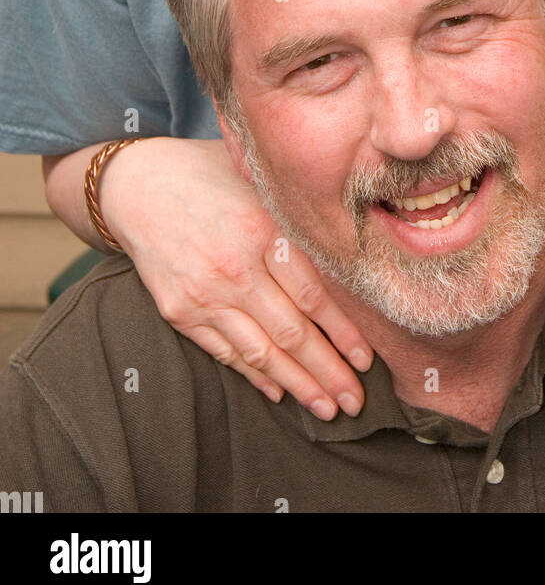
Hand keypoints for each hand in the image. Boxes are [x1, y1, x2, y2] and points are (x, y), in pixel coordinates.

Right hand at [100, 137, 373, 416]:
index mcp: (262, 230)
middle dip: (328, 372)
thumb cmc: (210, 177)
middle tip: (355, 400)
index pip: (313, 296)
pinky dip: (254, 375)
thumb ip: (297, 217)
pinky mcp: (180, 311)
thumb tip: (349, 254)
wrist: (138, 186)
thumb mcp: (258, 183)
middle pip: (292, 333)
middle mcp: (235, 268)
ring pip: (260, 352)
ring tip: (325, 407)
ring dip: (297, 385)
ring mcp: (205, 294)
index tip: (367, 359)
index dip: (343, 333)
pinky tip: (279, 391)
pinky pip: (224, 352)